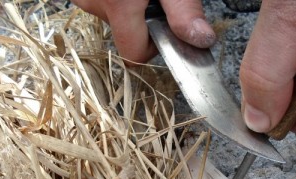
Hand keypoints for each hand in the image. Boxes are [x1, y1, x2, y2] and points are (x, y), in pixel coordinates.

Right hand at [70, 0, 215, 62]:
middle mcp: (95, 3)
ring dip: (127, 8)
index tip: (163, 30)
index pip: (134, 56)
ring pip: (111, 18)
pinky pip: (101, 2)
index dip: (153, 50)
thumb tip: (201, 42)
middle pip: (123, 36)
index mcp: (118, 5)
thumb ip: (184, 11)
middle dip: (141, 24)